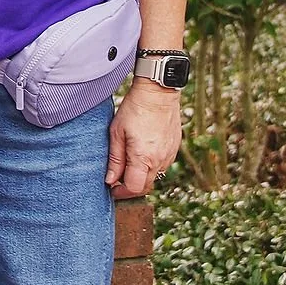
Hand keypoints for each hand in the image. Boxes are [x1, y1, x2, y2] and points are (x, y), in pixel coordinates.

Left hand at [107, 79, 181, 199]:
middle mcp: (159, 160)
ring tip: (128, 163)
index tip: (112, 188)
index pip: (134, 188)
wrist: (158, 92)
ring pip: (154, 176)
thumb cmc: (135, 109)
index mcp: (143, 158)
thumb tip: (110, 180)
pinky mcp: (174, 148)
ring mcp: (169, 155)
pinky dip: (151, 165)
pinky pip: (162, 164)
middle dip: (131, 187)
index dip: (122, 192)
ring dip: (141, 175)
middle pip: (145, 186)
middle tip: (118, 180)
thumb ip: (115, 159)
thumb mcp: (117, 133)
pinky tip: (142, 153)